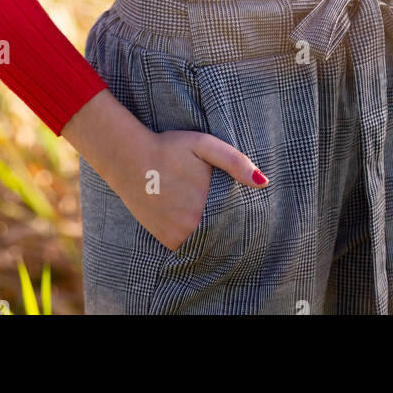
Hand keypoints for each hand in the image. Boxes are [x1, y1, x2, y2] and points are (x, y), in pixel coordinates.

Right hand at [109, 127, 268, 252]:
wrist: (128, 158)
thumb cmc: (169, 148)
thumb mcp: (204, 145)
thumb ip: (234, 162)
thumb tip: (263, 182)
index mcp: (205, 208)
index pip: (236, 223)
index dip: (242, 218)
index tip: (249, 216)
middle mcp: (190, 228)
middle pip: (222, 234)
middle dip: (229, 228)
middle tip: (231, 216)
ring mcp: (175, 236)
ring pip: (205, 243)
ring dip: (212, 235)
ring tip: (211, 216)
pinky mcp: (164, 239)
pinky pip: (188, 246)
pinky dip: (195, 239)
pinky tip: (196, 223)